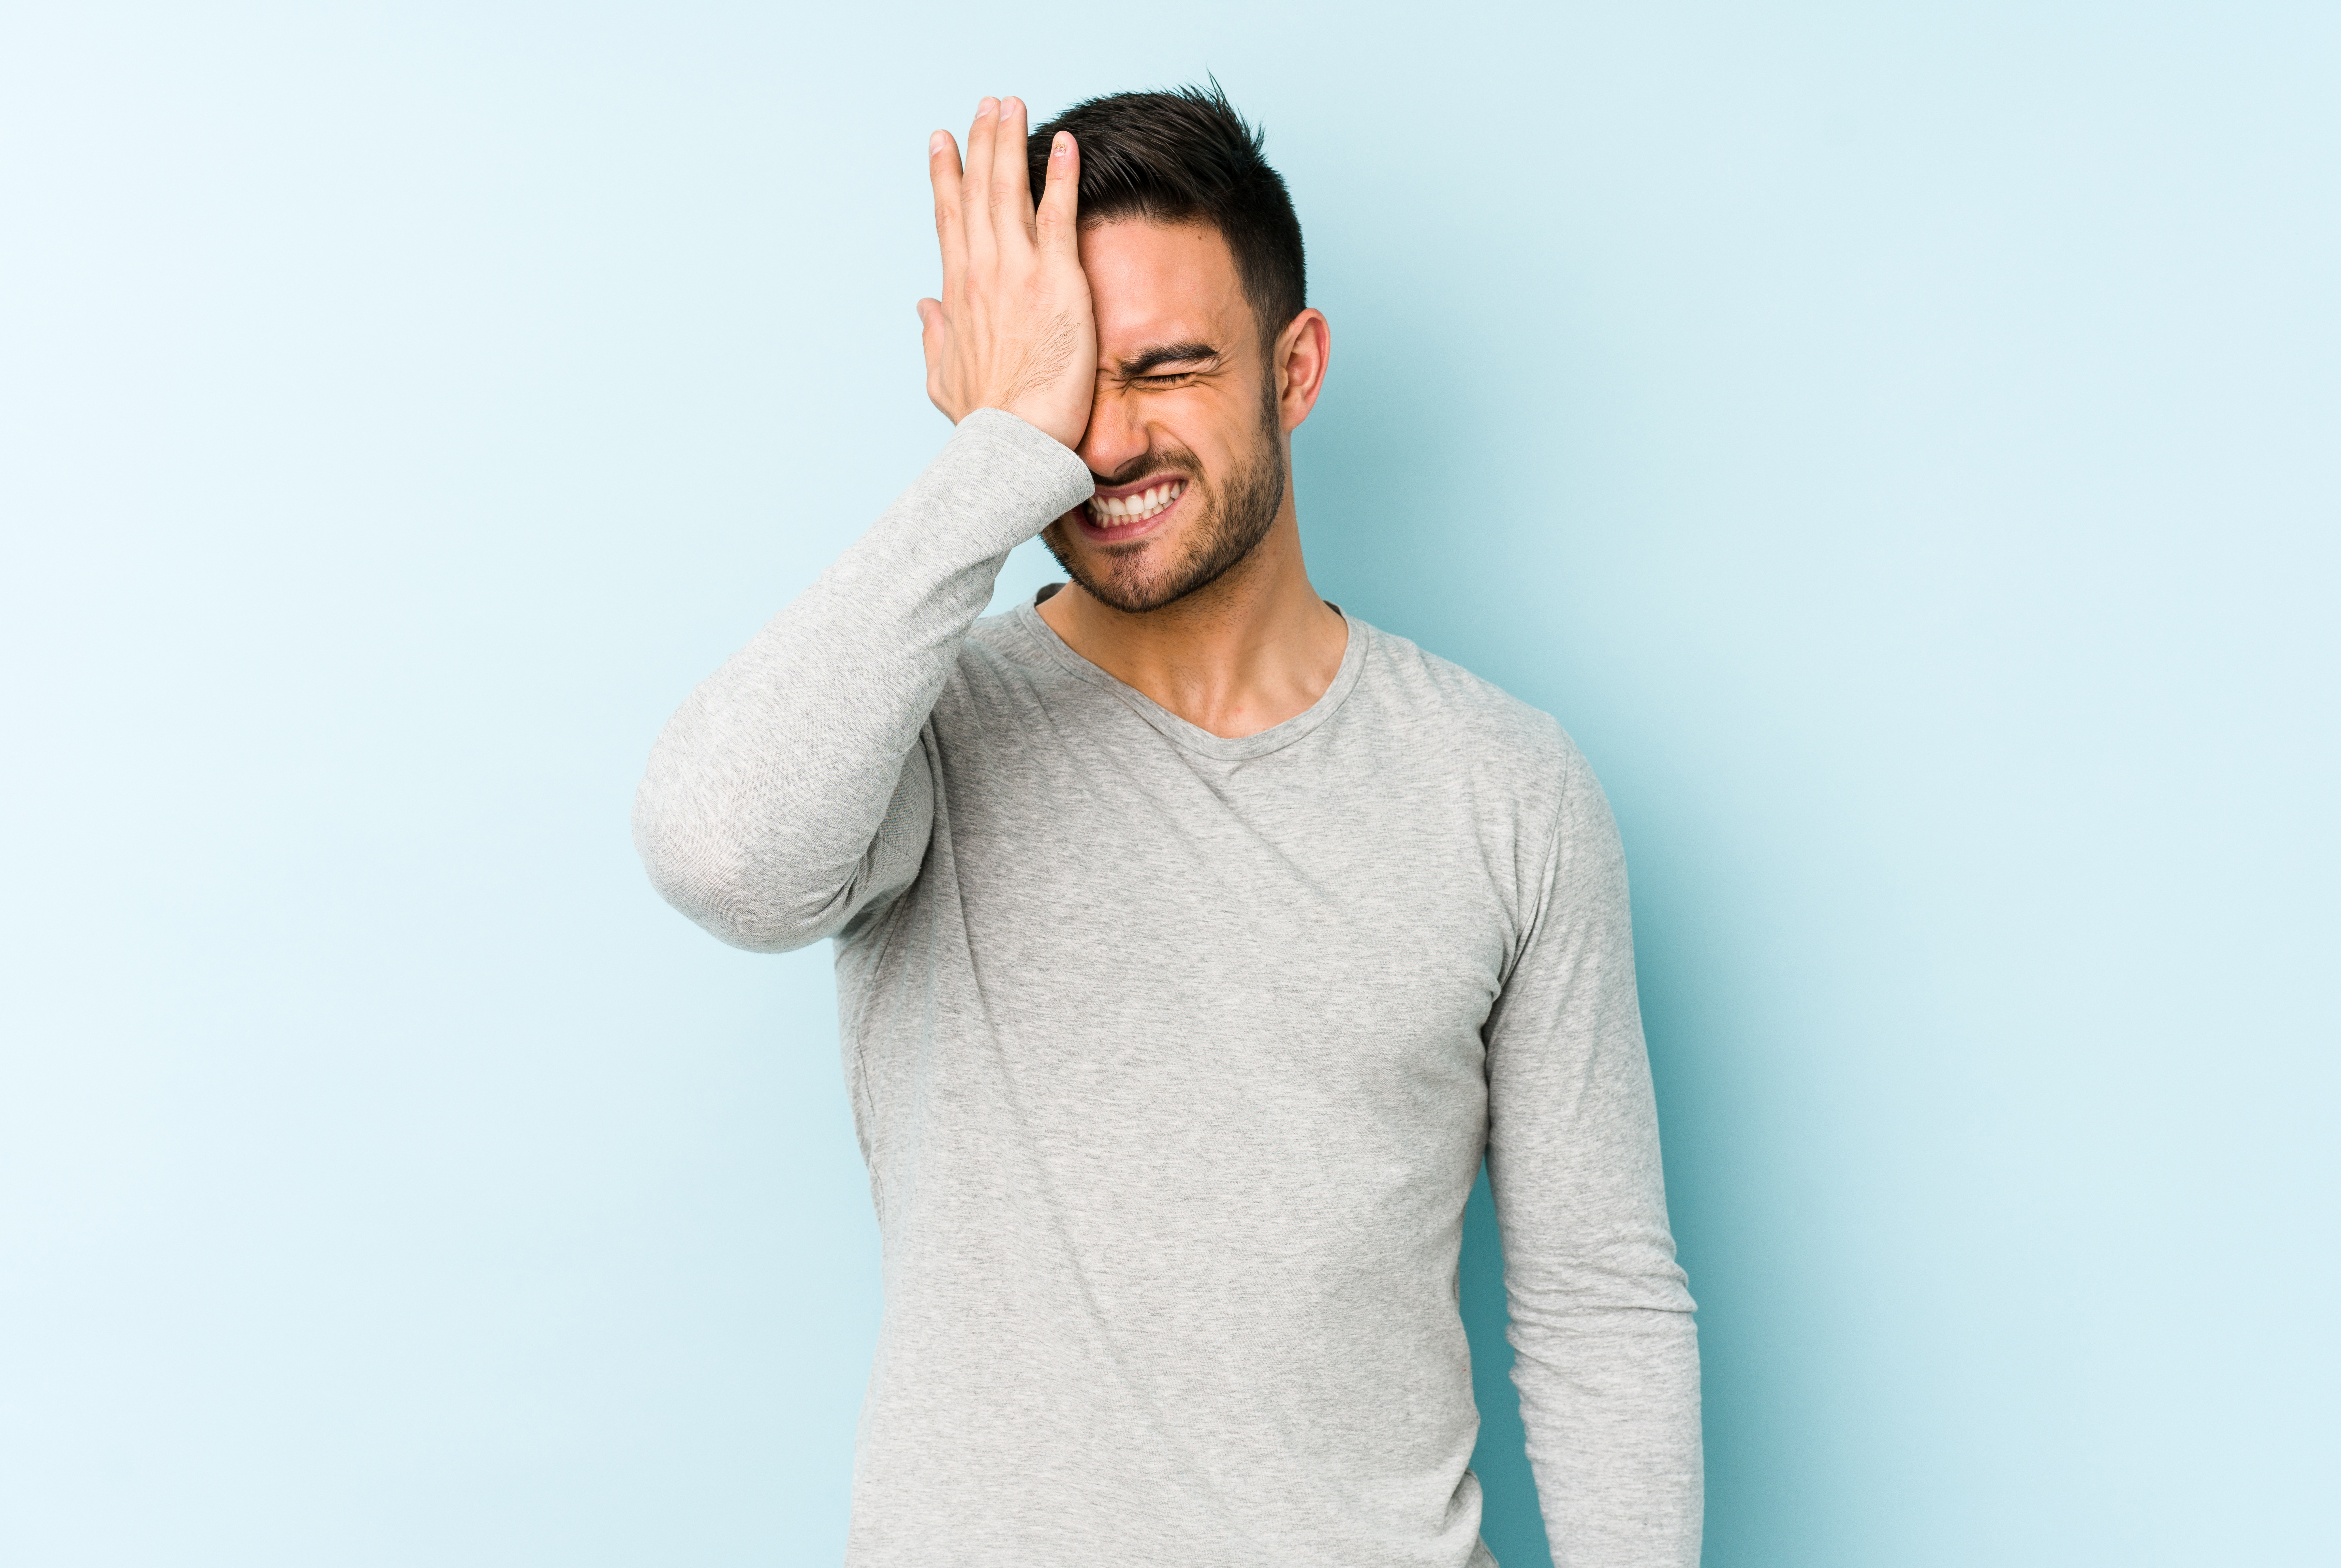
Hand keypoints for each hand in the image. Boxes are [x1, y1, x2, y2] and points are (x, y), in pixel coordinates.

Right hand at [917, 97, 1095, 450]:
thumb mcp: (943, 378)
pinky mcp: (1057, 282)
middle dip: (980, 144)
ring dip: (1010, 143)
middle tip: (986, 105)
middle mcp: (981, 273)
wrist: (1011, 441)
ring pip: (1009, 191)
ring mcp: (1017, 273)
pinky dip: (1060, 176)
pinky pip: (1058, 216)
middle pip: (977, 193)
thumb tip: (922, 308)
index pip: (949, 221)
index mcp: (957, 293)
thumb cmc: (983, 419)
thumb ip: (934, 338)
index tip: (942, 141)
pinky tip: (1065, 143)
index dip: (946, 177)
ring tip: (1013, 105)